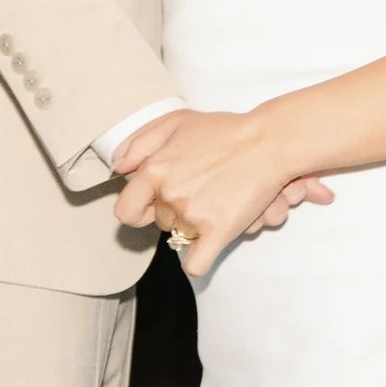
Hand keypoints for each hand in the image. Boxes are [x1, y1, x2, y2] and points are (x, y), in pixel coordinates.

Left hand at [113, 108, 312, 277]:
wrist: (268, 142)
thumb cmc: (224, 130)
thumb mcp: (175, 122)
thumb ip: (139, 144)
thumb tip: (118, 169)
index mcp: (155, 170)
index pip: (126, 211)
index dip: (138, 209)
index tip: (151, 204)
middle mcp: (170, 195)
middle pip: (159, 223)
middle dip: (173, 211)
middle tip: (198, 191)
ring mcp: (193, 216)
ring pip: (179, 238)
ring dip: (192, 227)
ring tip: (213, 202)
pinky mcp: (218, 232)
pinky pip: (196, 264)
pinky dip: (198, 261)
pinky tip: (206, 244)